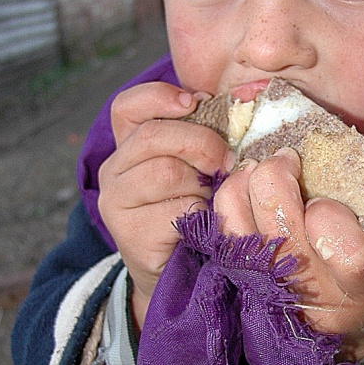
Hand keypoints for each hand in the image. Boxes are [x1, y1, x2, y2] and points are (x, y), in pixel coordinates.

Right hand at [97, 82, 232, 332]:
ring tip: (211, 198)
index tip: (193, 102)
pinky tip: (206, 224)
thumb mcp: (203, 162)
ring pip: (166, 173)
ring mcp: (116, 202)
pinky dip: (202, 214)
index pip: (129, 106)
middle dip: (200, 142)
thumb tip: (248, 93)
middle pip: (153, 136)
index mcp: (130, 142)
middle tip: (226, 161)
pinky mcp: (129, 233)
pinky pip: (177, 210)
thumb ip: (212, 128)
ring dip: (202, 185)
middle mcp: (115, 168)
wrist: (185, 270)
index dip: (158, 97)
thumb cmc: (200, 206)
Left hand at [213, 149, 363, 361]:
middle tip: (289, 160)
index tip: (329, 201)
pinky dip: (231, 195)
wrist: (345, 328)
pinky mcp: (238, 278)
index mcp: (360, 285)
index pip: (351, 253)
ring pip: (237, 214)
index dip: (334, 216)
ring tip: (263, 169)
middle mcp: (310, 289)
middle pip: (277, 216)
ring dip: (248, 179)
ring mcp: (267, 287)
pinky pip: (221, 224)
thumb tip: (354, 156)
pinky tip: (246, 186)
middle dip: (280, 174)